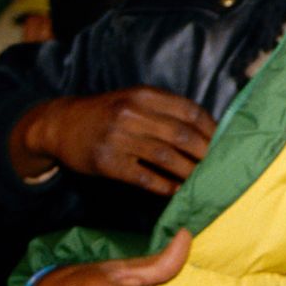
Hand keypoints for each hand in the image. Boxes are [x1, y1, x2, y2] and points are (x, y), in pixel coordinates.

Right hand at [10, 88, 216, 194]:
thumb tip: (206, 130)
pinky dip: (164, 185)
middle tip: (219, 166)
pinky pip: (144, 177)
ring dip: (188, 171)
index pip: (189, 111)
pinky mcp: (107, 163)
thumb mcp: (133, 99)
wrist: (61, 125)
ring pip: (166, 157)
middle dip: (205, 153)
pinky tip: (176, 190)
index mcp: (143, 94)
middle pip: (181, 135)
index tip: (224, 143)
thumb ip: (164, 110)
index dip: (211, 129)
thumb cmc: (107, 113)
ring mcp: (118, 138)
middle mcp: (131, 113)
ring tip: (202, 181)